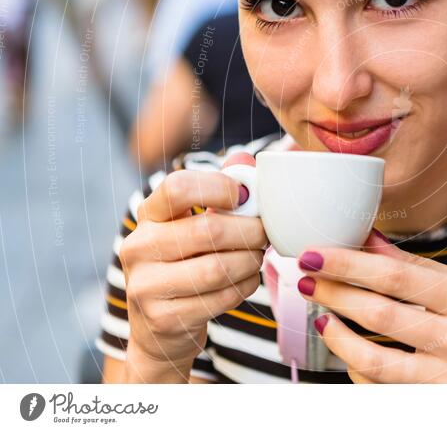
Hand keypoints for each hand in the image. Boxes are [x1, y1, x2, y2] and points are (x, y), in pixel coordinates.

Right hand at [120, 153, 267, 379]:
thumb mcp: (197, 222)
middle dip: (250, 231)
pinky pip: (221, 297)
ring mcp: (145, 285)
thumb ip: (221, 189)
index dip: (218, 187)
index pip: (177, 187)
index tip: (243, 197)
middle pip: (208, 229)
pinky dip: (244, 286)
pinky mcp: (163, 318)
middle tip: (265, 234)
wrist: (161, 329)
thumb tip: (245, 160)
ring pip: (218, 267)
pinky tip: (245, 280)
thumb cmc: (188, 263)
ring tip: (256, 256)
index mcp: (149, 215)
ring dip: (250, 261)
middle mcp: (139, 247)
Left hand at [295, 230, 446, 382]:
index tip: (314, 253)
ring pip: (375, 361)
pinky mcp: (437, 403)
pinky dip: (359, 369)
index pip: (396, 276)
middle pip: (380, 315)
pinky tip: (349, 351)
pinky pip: (384, 390)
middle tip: (307, 279)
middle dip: (335, 293)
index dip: (348, 263)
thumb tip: (367, 239)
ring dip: (338, 337)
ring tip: (321, 316)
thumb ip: (414, 266)